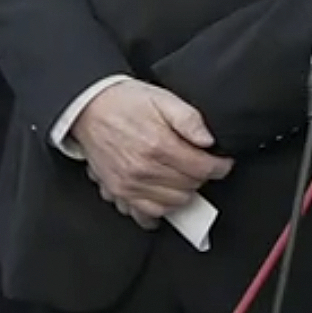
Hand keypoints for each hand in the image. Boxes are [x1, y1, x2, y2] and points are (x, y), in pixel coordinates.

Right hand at [69, 81, 230, 223]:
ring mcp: (130, 184)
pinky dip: (159, 209)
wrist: (89, 108)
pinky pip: (146, 214)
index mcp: (159, 145)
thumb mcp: (163, 98)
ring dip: (184, 192)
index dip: (219, 166)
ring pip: (173, 204)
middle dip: (201, 177)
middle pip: (190, 187)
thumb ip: (189, 119)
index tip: (222, 163)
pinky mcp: (118, 192)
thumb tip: (208, 140)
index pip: (202, 168)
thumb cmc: (125, 102)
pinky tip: (163, 195)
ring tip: (182, 177)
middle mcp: (144, 169)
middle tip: (199, 164)